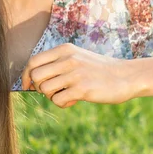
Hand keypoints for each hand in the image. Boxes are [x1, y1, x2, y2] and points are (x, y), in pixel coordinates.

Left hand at [20, 43, 136, 108]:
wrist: (126, 76)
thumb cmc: (99, 70)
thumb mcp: (78, 57)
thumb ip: (58, 63)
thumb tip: (32, 79)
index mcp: (65, 50)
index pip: (33, 61)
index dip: (26, 76)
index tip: (28, 86)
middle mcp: (68, 59)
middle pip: (35, 76)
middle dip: (39, 87)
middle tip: (53, 91)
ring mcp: (75, 74)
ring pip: (45, 89)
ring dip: (53, 96)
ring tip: (67, 94)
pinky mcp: (82, 89)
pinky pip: (58, 100)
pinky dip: (63, 104)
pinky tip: (75, 100)